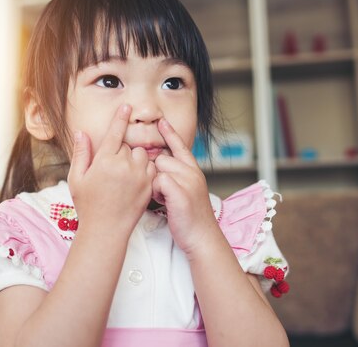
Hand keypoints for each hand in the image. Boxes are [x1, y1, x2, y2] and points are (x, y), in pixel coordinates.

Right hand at [68, 104, 156, 236]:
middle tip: (111, 170)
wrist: (106, 230)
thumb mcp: (77, 179)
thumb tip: (81, 132)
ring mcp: (139, 175)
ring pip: (141, 155)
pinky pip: (150, 168)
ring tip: (123, 177)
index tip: (127, 106)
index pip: (115, 132)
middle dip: (120, 152)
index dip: (121, 118)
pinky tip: (134, 182)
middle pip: (127, 145)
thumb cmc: (88, 205)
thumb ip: (81, 153)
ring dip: (134, 160)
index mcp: (105, 161)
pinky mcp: (149, 185)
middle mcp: (124, 165)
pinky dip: (144, 170)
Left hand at [152, 118, 217, 255]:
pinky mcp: (180, 192)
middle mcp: (192, 172)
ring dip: (155, 184)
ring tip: (165, 198)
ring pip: (158, 169)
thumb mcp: (187, 191)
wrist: (202, 237)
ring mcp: (188, 181)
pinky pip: (158, 181)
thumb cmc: (190, 218)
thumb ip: (177, 177)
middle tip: (163, 192)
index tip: (162, 121)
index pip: (180, 146)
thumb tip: (160, 168)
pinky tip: (165, 203)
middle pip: (161, 158)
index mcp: (193, 170)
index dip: (170, 133)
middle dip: (156, 174)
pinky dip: (156, 193)